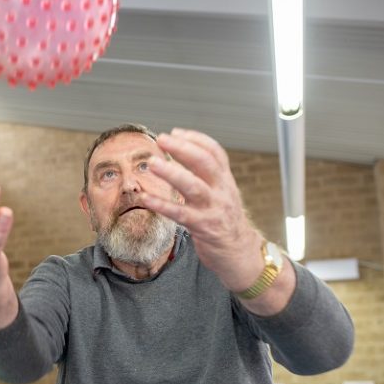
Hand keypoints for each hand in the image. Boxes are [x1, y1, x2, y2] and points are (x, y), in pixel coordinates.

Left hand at [140, 128, 262, 291]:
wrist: (239, 252)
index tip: (175, 132)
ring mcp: (213, 209)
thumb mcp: (221, 193)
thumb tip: (182, 153)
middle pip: (205, 163)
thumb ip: (207, 175)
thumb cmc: (223, 220)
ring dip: (171, 173)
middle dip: (183, 148)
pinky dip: (161, 205)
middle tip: (162, 139)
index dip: (195, 139)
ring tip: (152, 163)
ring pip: (193, 186)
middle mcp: (222, 191)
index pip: (215, 152)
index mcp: (225, 180)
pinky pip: (179, 214)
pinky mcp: (203, 227)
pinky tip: (145, 198)